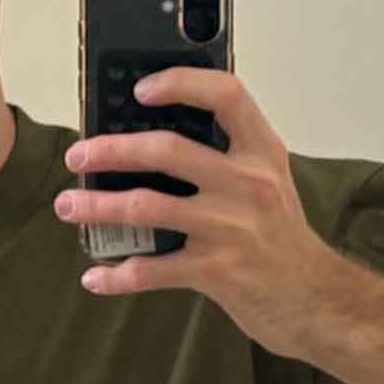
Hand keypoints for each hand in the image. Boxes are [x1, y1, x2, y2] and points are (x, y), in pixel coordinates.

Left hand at [56, 65, 340, 361]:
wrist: (315, 299)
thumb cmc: (281, 237)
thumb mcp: (268, 181)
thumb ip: (228, 155)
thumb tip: (153, 138)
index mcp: (262, 152)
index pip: (225, 95)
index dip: (180, 83)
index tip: (140, 90)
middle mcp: (249, 184)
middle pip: (168, 150)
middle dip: (111, 150)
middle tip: (78, 155)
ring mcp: (231, 228)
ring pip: (147, 207)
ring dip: (98, 206)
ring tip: (68, 205)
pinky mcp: (217, 271)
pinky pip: (153, 270)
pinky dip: (118, 274)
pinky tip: (95, 276)